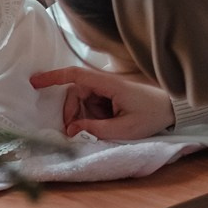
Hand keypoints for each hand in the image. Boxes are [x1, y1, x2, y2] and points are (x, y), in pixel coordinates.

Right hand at [29, 66, 175, 139]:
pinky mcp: (108, 97)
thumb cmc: (151, 116)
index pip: (75, 75)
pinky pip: (90, 106)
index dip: (53, 77)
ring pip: (81, 101)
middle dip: (71, 112)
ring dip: (82, 117)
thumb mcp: (124, 128)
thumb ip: (96, 129)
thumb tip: (72, 130)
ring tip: (94, 131)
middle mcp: (104, 83)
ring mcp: (105, 90)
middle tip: (74, 132)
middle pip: (75, 92)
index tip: (35, 82)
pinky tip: (102, 127)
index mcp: (108, 84)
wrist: (172, 111)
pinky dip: (90, 118)